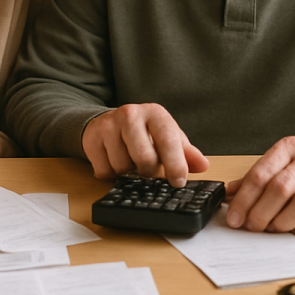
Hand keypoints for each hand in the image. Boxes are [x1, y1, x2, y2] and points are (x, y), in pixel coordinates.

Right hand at [81, 103, 209, 186]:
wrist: (107, 122)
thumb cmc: (144, 132)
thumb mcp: (167, 137)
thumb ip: (186, 152)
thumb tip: (202, 165)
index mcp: (155, 113)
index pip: (168, 139)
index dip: (175, 164)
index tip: (178, 182)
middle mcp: (131, 114)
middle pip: (144, 158)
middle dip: (148, 171)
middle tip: (147, 168)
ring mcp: (108, 125)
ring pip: (122, 167)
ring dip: (128, 173)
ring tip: (130, 161)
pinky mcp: (92, 138)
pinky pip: (104, 170)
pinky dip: (111, 174)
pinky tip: (114, 162)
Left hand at [224, 137, 294, 233]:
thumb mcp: (281, 162)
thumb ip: (256, 177)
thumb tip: (229, 194)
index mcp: (287, 148)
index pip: (260, 174)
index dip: (244, 199)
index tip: (234, 217)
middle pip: (279, 189)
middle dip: (260, 213)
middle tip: (251, 226)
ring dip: (282, 221)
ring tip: (272, 227)